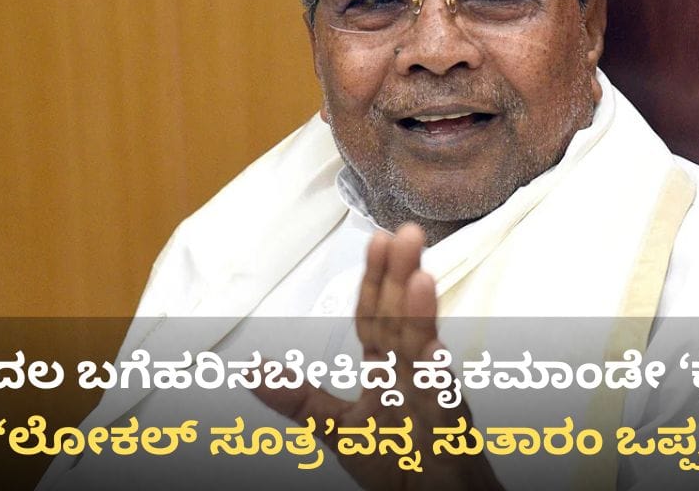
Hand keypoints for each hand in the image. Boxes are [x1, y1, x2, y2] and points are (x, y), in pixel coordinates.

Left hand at [254, 223, 502, 489]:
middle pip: (402, 322)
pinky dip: (438, 381)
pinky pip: (442, 405)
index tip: (377, 241)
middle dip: (403, 278)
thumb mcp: (337, 429)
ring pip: (425, 354)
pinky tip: (434, 356)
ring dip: (422, 316)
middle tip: (407, 234)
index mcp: (388, 370)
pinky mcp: (450, 434)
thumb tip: (249, 370)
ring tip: (420, 278)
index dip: (375, 281)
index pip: (377, 318)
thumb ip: (299, 399)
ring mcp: (434, 401)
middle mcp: (413, 376)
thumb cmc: (398, 465)